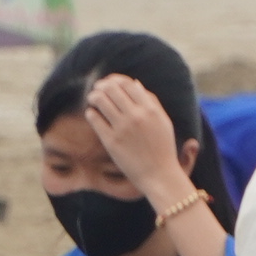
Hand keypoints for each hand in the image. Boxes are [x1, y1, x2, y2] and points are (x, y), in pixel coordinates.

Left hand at [83, 74, 198, 209]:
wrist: (160, 175)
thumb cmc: (163, 149)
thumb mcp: (164, 123)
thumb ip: (152, 102)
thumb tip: (135, 83)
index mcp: (151, 110)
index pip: (128, 84)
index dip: (116, 80)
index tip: (110, 83)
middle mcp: (136, 116)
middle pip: (111, 89)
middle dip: (101, 86)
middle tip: (98, 89)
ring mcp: (123, 128)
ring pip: (100, 100)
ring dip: (94, 96)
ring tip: (93, 100)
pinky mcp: (111, 141)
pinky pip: (94, 118)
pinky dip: (91, 112)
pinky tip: (93, 114)